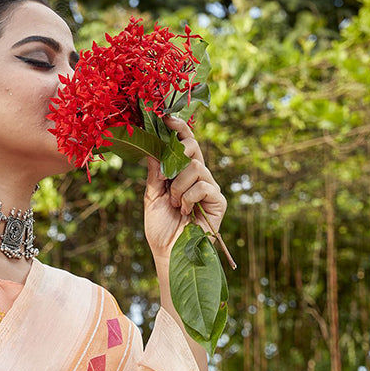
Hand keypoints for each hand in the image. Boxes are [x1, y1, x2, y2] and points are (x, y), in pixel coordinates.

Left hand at [144, 116, 226, 261]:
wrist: (169, 253)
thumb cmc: (160, 228)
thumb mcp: (151, 196)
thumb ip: (154, 173)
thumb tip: (152, 147)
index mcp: (182, 173)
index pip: (184, 144)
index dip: (178, 129)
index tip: (165, 117)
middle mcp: (198, 176)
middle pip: (192, 148)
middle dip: (177, 158)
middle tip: (166, 176)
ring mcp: (209, 187)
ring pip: (195, 167)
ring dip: (178, 187)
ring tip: (175, 205)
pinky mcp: (218, 200)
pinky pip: (203, 186)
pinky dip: (189, 198)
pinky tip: (185, 212)